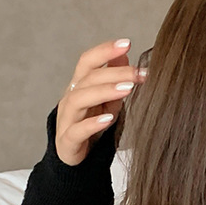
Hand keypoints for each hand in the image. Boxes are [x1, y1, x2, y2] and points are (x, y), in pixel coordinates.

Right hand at [55, 39, 147, 165]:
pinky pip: (77, 131)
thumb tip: (125, 54)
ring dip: (104, 91)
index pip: (87, 61)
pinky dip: (92, 124)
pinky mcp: (67, 142)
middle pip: (88, 78)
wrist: (75, 161)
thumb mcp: (107, 102)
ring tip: (127, 89)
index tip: (127, 43)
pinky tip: (108, 119)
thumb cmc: (91, 128)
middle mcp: (70, 99)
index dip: (105, 50)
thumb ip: (114, 80)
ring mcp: (66, 120)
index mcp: (78, 86)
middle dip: (115, 73)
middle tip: (139, 73)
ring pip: (79, 99)